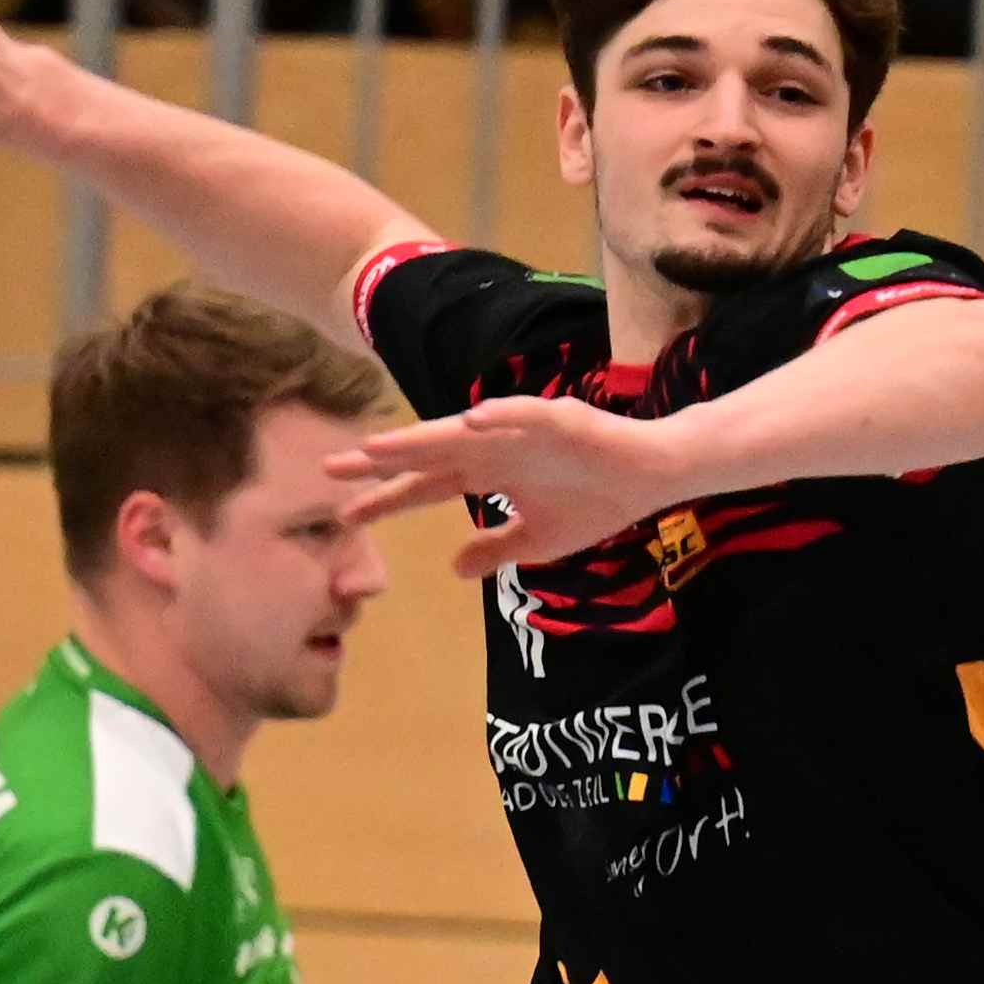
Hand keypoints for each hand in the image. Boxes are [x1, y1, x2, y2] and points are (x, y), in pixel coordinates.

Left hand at [326, 394, 710, 580]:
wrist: (651, 475)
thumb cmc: (596, 501)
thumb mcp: (539, 541)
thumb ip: (496, 549)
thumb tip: (453, 567)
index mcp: (487, 473)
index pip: (426, 486)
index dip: (387, 498)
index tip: (346, 514)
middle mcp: (494, 447)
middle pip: (428, 453)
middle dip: (382, 461)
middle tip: (332, 468)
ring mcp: (523, 430)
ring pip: (461, 432)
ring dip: (420, 437)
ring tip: (381, 447)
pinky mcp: (560, 419)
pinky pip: (524, 416)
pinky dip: (498, 417)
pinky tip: (469, 421)